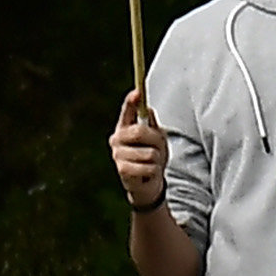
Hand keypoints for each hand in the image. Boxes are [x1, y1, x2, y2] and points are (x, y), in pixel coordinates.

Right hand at [108, 98, 167, 214]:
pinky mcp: (122, 170)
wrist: (148, 183)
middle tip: (159, 148)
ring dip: (157, 159)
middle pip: (139, 132)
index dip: (131, 102)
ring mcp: (117, 155)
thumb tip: (147, 108)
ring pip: (149, 152)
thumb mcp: (157, 137)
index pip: (127, 111)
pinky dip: (154, 171)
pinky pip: (149, 166)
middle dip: (156, 141)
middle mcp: (117, 139)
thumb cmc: (152, 156)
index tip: (138, 92)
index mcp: (125, 128)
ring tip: (152, 163)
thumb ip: (151, 124)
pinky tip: (148, 173)